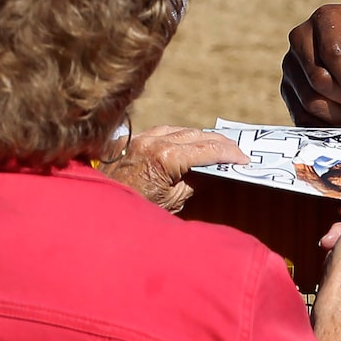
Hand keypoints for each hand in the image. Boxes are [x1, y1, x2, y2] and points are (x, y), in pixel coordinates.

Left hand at [101, 125, 247, 212]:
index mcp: (166, 157)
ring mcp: (141, 137)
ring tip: (218, 146)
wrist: (95, 210)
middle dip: (219, 143)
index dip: (229, 154)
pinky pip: (162, 131)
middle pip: (196, 135)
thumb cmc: (134, 211)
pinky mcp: (131, 138)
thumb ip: (190, 184)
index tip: (244, 159)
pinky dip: (180, 136)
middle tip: (237, 152)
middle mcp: (154, 141)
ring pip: (180, 130)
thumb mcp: (170, 203)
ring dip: (200, 137)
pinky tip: (188, 143)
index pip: (207, 149)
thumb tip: (204, 172)